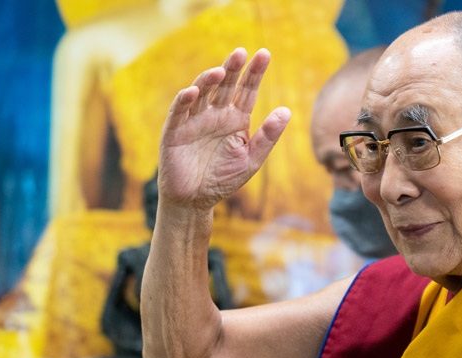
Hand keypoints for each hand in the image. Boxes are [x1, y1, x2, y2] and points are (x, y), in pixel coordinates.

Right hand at [158, 48, 290, 210]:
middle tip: (241, 53)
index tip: (264, 54)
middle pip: (224, 85)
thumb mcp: (251, 159)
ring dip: (208, 80)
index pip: (246, 90)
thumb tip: (286, 110)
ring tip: (220, 72)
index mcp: (235, 119)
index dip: (254, 73)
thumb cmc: (224, 179)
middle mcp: (215, 115)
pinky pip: (179, 112)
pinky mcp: (175, 131)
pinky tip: (193, 92)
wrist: (196, 201)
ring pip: (201, 93)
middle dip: (232, 69)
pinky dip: (184, 100)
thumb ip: (268, 136)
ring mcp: (194, 120)